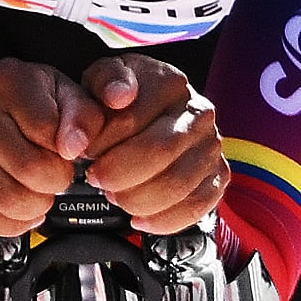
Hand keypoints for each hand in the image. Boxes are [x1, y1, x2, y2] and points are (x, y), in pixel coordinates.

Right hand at [0, 59, 100, 233]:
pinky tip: (22, 208)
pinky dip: (11, 223)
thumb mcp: (76, 101)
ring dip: (36, 206)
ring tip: (39, 191)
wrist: (9, 115)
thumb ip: (84, 119)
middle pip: (29, 170)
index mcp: (9, 82)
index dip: (68, 152)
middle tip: (56, 176)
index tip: (66, 151)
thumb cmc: (44, 107)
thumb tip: (72, 146)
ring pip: (8, 200)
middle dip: (55, 183)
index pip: (46, 132)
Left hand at [77, 55, 224, 234]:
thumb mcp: (104, 80)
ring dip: (136, 198)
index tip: (83, 150)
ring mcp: (211, 147)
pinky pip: (195, 207)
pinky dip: (162, 220)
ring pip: (177, 184)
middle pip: (159, 151)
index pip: (130, 118)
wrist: (150, 119)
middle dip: (118, 173)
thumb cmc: (122, 102)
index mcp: (170, 82)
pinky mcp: (217, 177)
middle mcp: (198, 113)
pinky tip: (138, 218)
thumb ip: (105, 80)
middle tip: (95, 178)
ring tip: (114, 194)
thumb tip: (119, 96)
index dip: (99, 142)